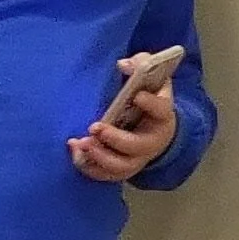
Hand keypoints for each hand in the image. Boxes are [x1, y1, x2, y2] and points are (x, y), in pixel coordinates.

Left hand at [69, 68, 178, 185]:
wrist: (153, 129)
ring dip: (99, 156)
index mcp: (163, 115)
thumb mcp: (151, 77)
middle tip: (94, 127)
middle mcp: (152, 142)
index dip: (150, 103)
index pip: (161, 109)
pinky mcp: (121, 170)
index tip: (137, 95)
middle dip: (114, 138)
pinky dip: (88, 166)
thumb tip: (122, 65)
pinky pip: (104, 174)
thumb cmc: (150, 99)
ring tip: (81, 143)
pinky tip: (75, 150)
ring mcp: (137, 159)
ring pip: (120, 166)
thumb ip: (140, 65)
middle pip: (136, 146)